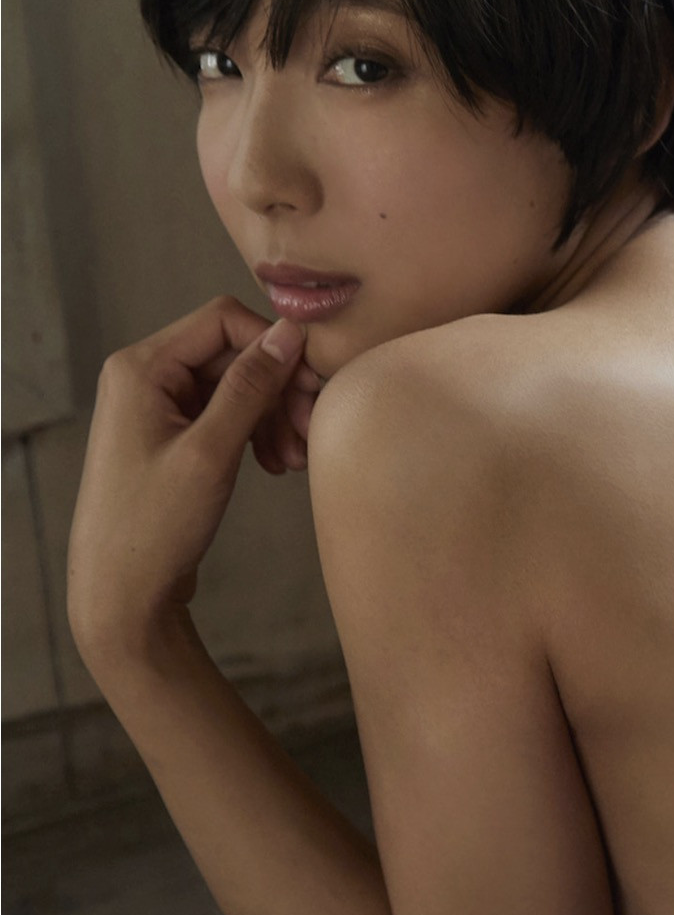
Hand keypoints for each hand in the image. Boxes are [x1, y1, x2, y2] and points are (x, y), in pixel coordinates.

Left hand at [67, 295, 323, 664]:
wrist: (120, 594)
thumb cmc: (152, 527)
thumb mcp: (211, 453)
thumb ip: (250, 387)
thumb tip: (289, 333)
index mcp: (140, 368)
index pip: (223, 321)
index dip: (274, 345)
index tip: (312, 384)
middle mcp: (144, 378)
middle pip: (231, 354)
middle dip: (277, 388)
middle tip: (311, 429)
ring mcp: (156, 408)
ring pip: (234, 387)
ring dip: (272, 415)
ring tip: (295, 459)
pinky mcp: (171, 437)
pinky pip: (225, 415)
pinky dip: (256, 433)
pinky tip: (277, 464)